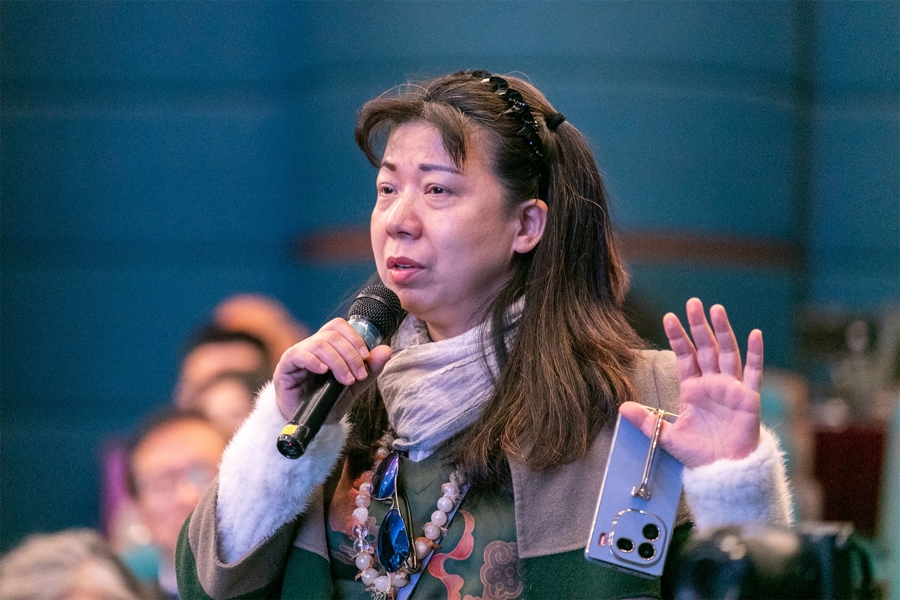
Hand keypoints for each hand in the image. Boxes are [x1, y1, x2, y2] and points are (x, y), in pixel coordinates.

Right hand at [273, 318, 391, 421]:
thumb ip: (370, 368)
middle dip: (350, 354)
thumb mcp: (355, 385)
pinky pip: (299, 354)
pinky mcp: (286, 365)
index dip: (354, 337)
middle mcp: (313, 345)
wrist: (312, 422)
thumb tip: (386, 350)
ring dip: (338, 362)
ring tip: (346, 380)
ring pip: (320, 344)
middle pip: (332, 335)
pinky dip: (314, 361)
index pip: (339, 326)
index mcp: (328, 345)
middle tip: (358, 374)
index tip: (366, 356)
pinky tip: (323, 372)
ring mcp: (299, 353)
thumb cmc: (330, 401)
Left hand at [619, 298, 762, 468]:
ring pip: (728, 353)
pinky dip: (756, 353)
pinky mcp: (749, 398)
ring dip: (723, 331)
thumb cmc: (698, 454)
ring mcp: (731, 388)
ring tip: (717, 309)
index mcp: (692, 389)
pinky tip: (754, 334)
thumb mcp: (667, 437)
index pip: (684, 356)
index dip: (677, 337)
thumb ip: (646, 421)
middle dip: (698, 325)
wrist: (725, 472)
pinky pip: (754, 373)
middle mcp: (712, 383)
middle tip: (693, 302)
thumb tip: (621, 406)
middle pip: (705, 348)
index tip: (668, 317)